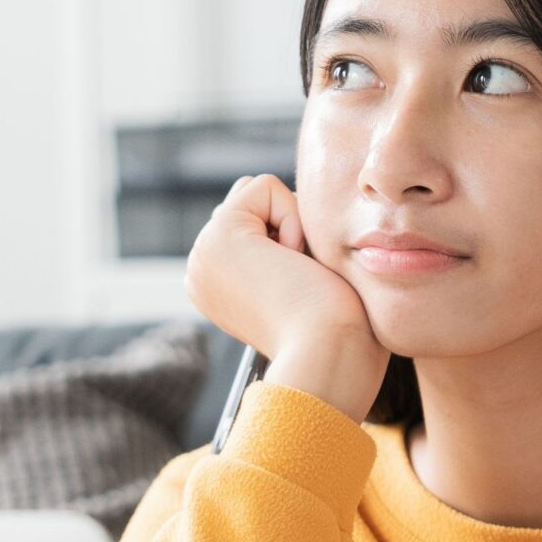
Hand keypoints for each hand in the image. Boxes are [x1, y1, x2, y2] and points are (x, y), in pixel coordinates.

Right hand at [183, 173, 389, 419]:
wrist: (330, 356)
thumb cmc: (338, 333)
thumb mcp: (307, 286)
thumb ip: (289, 254)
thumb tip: (292, 228)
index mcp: (220, 286)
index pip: (257, 223)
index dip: (295, 238)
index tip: (302, 288)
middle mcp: (202, 270)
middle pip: (255, 204)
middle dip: (291, 227)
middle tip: (301, 282)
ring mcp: (202, 255)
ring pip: (259, 193)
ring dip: (294, 225)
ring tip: (297, 276)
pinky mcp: (217, 238)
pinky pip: (264, 186)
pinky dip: (293, 217)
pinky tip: (294, 263)